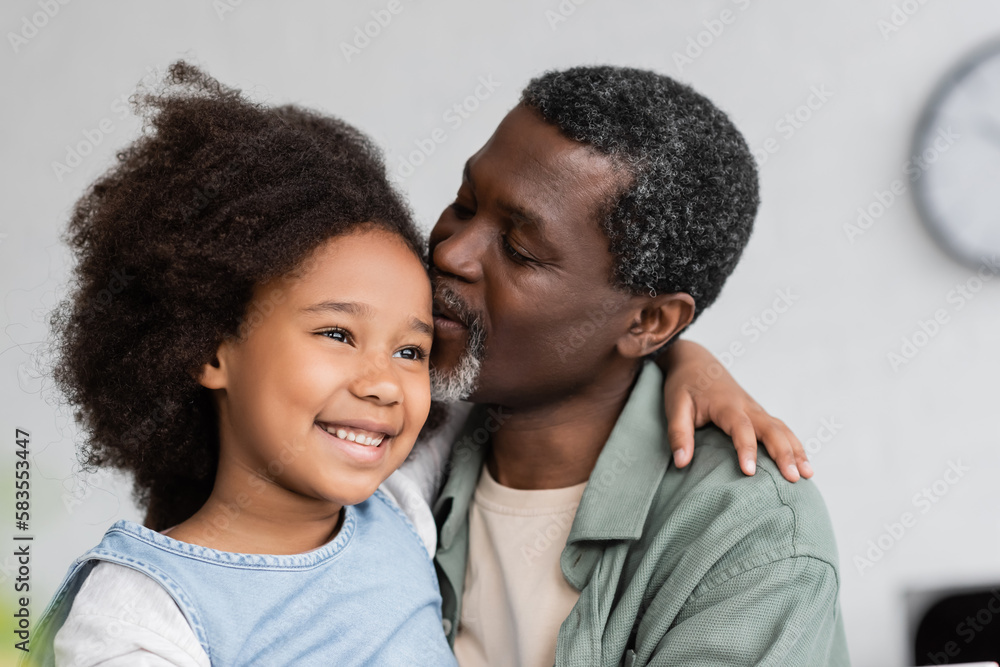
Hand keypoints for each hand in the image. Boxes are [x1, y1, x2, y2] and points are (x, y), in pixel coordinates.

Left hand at [657, 340, 811, 481]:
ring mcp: (755, 409)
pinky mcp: (758, 413)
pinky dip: (794, 444)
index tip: (749, 472)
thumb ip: (678, 433)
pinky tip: (802, 464)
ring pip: (781, 428)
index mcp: (725, 404)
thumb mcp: (674, 406)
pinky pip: (780, 429)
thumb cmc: (684, 385)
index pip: (740, 427)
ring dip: (796, 450)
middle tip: (792, 478)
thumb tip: (681, 463)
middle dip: (784, 453)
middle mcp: (746, 406)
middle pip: (771, 428)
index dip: (746, 449)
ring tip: (807, 475)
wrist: (696, 361)